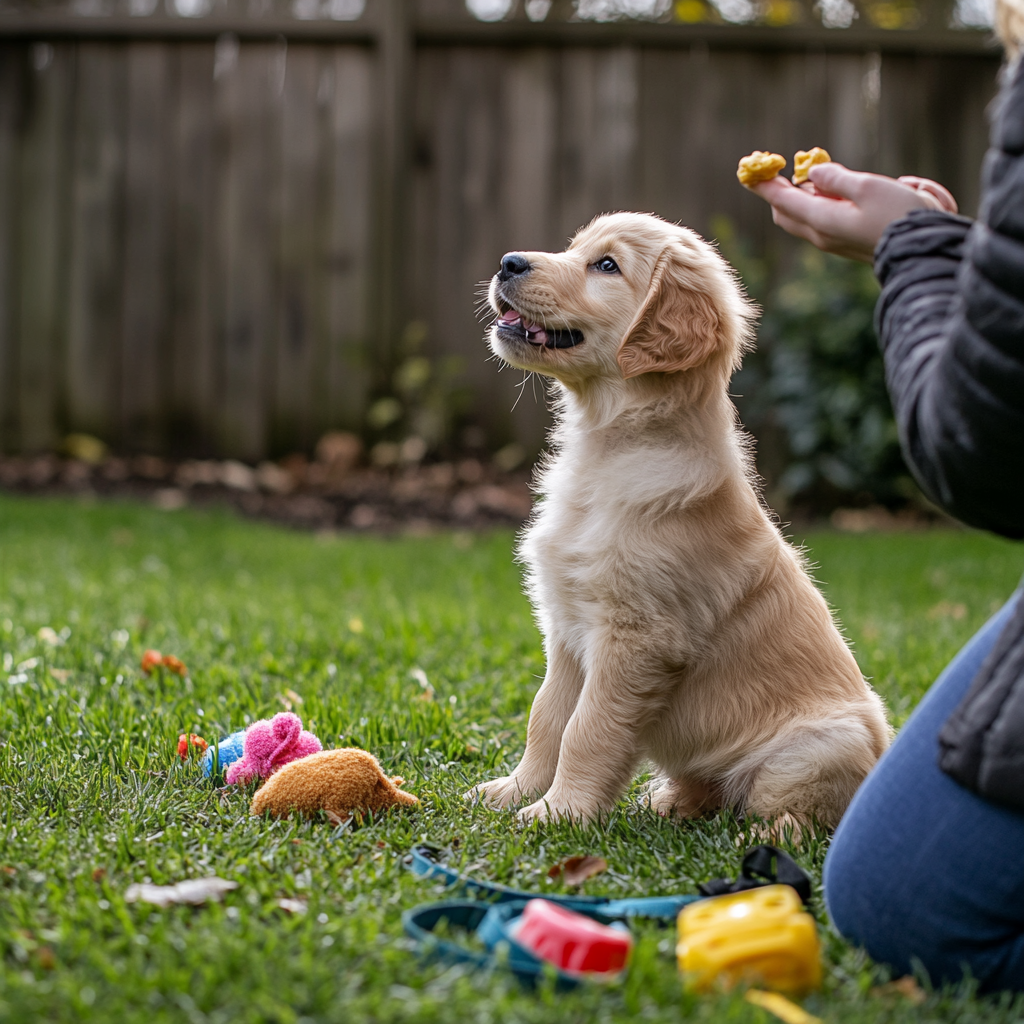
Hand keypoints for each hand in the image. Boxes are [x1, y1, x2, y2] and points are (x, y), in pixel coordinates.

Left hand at [747, 163, 957, 262]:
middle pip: (786, 212)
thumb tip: (813, 174)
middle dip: (781, 191)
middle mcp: (821, 234)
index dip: (765, 185)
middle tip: (783, 169)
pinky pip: (825, 219)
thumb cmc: (899, 215)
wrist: (922, 249)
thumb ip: (836, 178)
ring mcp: (833, 241)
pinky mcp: (845, 242)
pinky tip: (847, 192)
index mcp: (822, 220)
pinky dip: (826, 203)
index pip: (783, 201)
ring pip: (805, 216)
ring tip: (826, 177)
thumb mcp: (867, 187)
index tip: (749, 171)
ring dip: (808, 195)